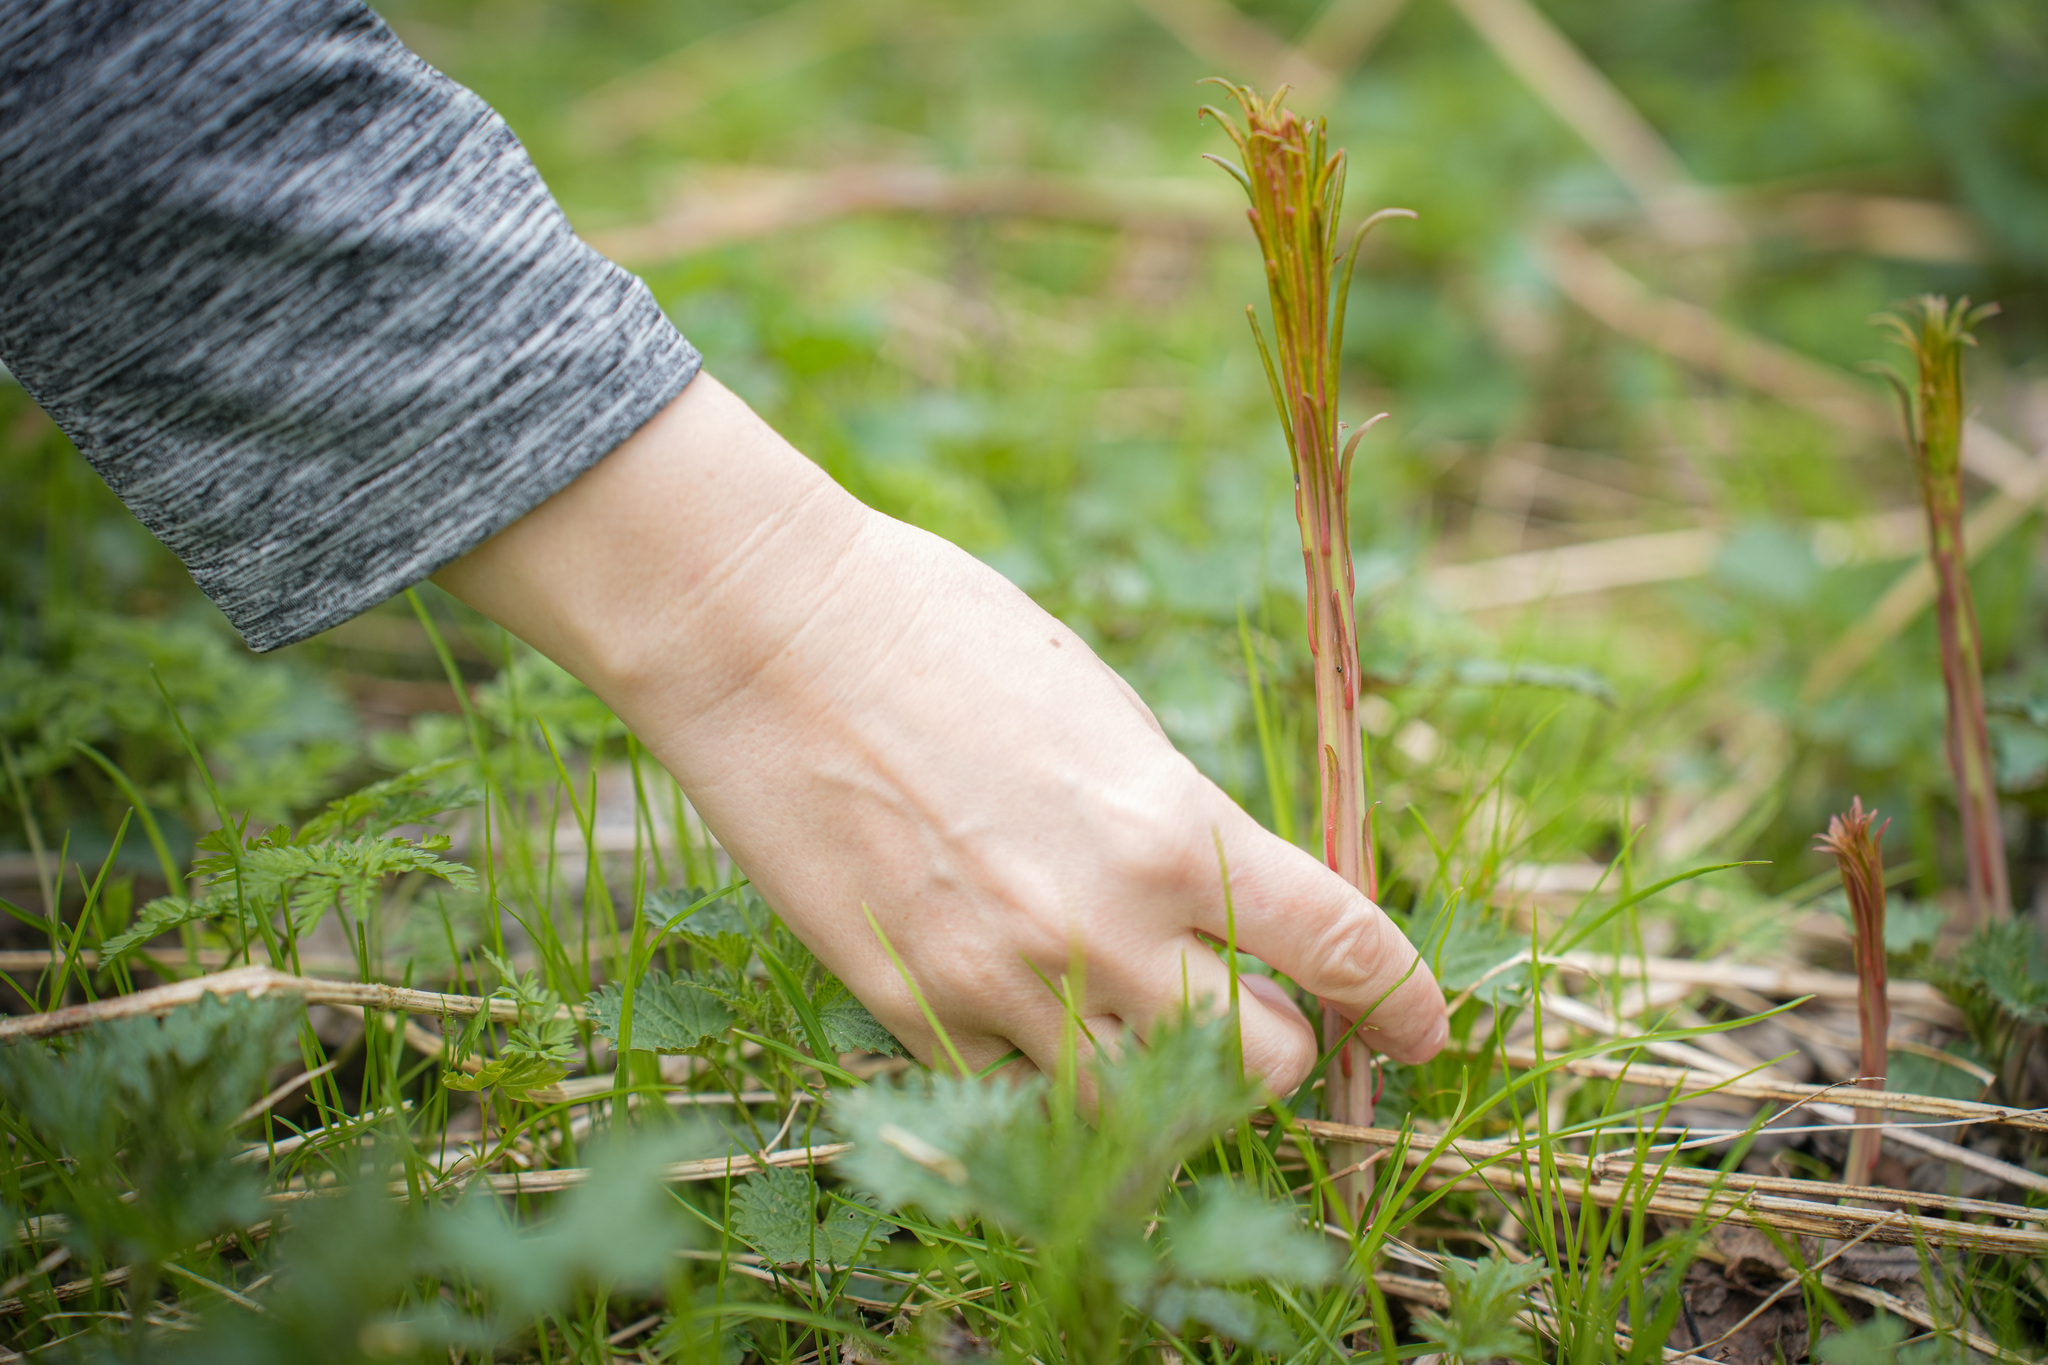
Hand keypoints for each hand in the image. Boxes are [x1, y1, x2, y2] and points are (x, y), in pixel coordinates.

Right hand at [436, 374, 1447, 1090]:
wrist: (771, 638)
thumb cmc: (945, 633)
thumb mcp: (1104, 709)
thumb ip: (1179, 822)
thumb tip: (1234, 899)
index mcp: (1174, 827)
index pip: (1344, 950)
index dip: (1406, 1005)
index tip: (1422, 1029)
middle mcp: (1105, 927)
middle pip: (1263, 1069)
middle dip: (1280, 1050)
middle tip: (1258, 1016)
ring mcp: (1005, 983)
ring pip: (1146, 1117)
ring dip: (1172, 1088)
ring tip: (1147, 1035)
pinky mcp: (914, 1012)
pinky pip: (1023, 1101)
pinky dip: (1053, 1081)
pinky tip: (1036, 1024)